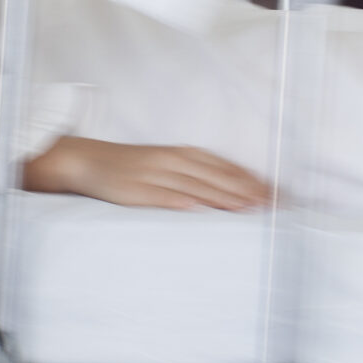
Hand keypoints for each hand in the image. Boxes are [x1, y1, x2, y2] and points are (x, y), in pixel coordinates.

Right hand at [23, 137, 269, 211]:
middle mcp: (172, 161)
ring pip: (194, 187)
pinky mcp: (135, 190)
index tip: (274, 194)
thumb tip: (229, 190)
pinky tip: (198, 209)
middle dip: (246, 191)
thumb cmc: (131, 166)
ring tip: (248, 209)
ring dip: (222, 198)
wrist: (87, 160)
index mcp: (181, 154)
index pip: (224, 167)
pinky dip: (180, 201)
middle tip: (273, 205)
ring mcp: (153, 175)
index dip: (250, 180)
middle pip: (215, 177)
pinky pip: (161, 196)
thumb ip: (194, 174)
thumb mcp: (165, 162)